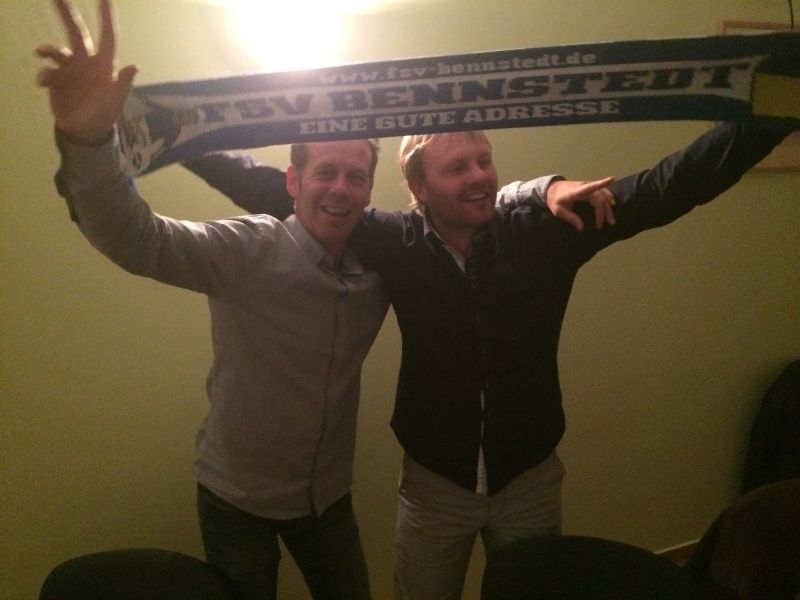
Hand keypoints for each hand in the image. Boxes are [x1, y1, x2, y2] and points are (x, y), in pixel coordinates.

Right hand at [36, 0, 136, 145]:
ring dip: (48, 49)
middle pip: (76, 33)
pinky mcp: (56, 79)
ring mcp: (69, 69)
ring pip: (56, 49)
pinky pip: (47, 70)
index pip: (107, 37)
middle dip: (67, 14)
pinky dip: (43, 74)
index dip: (107, 18)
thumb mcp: (115, 102)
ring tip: (42, 52)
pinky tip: (44, 83)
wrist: (84, 131)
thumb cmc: (104, 114)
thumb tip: (136, 66)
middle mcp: (86, 61)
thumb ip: (123, 84)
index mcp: (104, 65)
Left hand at [546, 176, 615, 230]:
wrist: (552, 189)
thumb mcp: (558, 211)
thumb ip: (570, 218)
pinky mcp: (589, 188)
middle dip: (603, 212)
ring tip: (611, 220)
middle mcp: (584, 187)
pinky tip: (611, 206)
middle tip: (601, 226)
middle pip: (599, 198)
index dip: (601, 183)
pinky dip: (608, 198)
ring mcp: (588, 186)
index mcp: (576, 192)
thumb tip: (582, 228)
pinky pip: (602, 192)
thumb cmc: (554, 199)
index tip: (612, 179)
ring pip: (603, 195)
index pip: (591, 187)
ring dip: (608, 207)